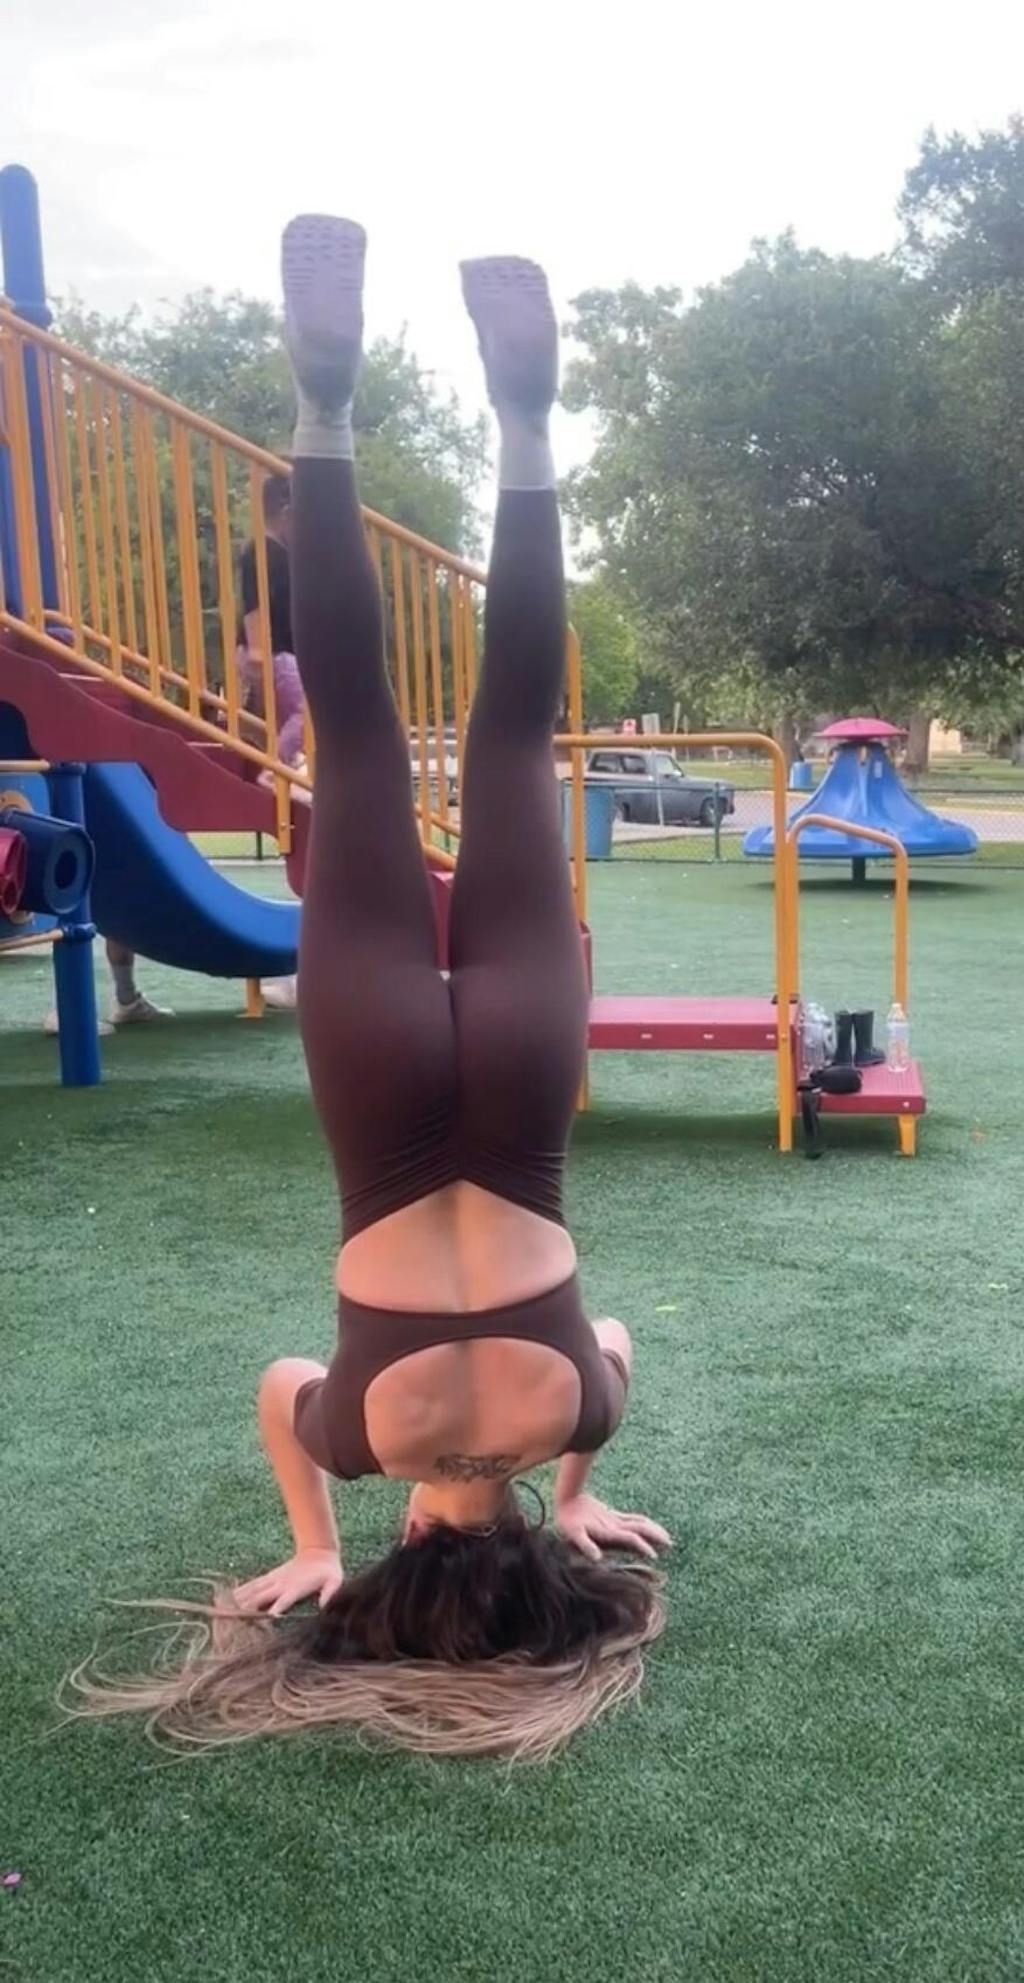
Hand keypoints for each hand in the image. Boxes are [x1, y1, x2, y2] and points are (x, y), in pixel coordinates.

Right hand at [233, 1548, 342, 1616]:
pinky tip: (231, 1595)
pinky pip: (254, 1584)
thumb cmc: (328, 1571)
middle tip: (234, 1619)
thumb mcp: (335, 1581)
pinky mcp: (272, 1576)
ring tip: (226, 1608)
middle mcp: (282, 1584)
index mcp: (296, 1588)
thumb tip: (326, 1607)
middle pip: (262, 1597)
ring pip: (255, 1590)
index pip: (283, 1601)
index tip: (264, 1619)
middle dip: (249, 1608)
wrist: (319, 1551)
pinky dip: (242, 1590)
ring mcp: (275, 1579)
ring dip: (241, 1599)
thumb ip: (330, 1593)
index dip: (275, 1609)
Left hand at [555, 1493, 671, 1562]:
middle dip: (655, 1536)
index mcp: (609, 1531)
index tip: (653, 1555)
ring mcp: (615, 1519)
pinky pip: (632, 1518)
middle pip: (640, 1528)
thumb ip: (586, 1545)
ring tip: (666, 1536)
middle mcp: (615, 1525)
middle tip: (669, 1544)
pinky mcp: (612, 1515)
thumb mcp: (574, 1535)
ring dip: (653, 1529)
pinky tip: (647, 1525)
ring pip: (639, 1522)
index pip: (630, 1539)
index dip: (642, 1546)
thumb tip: (597, 1559)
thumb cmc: (568, 1520)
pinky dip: (643, 1522)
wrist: (567, 1498)